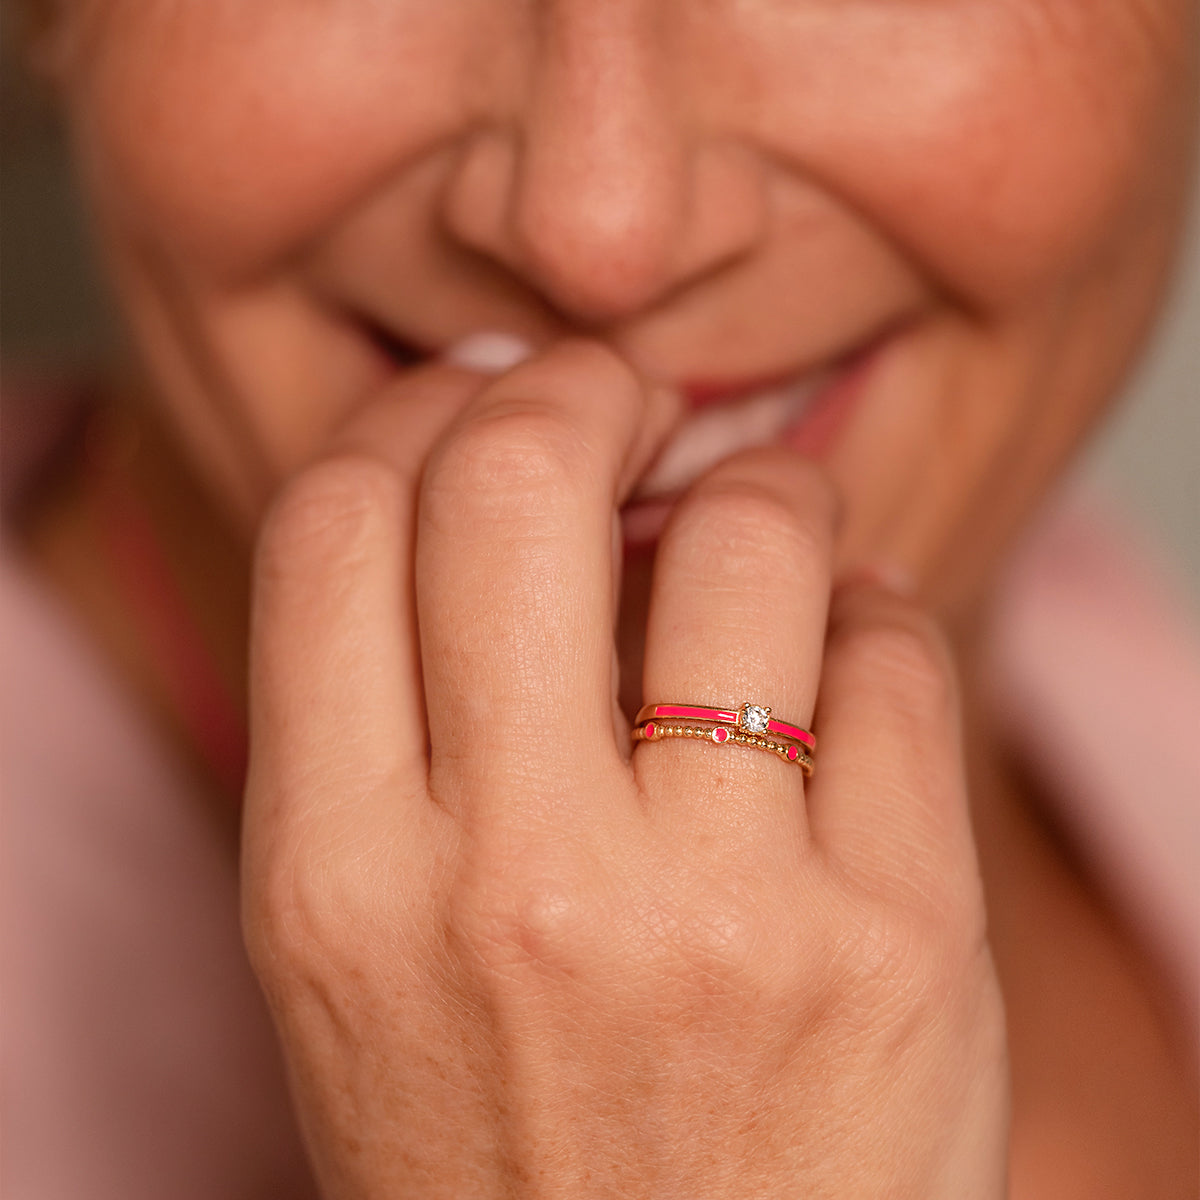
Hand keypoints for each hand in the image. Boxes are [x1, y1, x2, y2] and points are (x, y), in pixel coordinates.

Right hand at [241, 341, 1008, 1196]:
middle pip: (517, 479)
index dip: (415, 417)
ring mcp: (717, 913)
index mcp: (334, 882)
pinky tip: (853, 653)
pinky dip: (875, 611)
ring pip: (746, 536)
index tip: (483, 403)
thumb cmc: (506, 1147)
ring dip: (761, 487)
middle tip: (627, 398)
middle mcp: (510, 884)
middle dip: (582, 387)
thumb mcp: (365, 956)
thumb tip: (514, 491)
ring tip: (763, 524)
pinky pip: (899, 652)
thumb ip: (398, 725)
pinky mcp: (897, 942)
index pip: (332, 525)